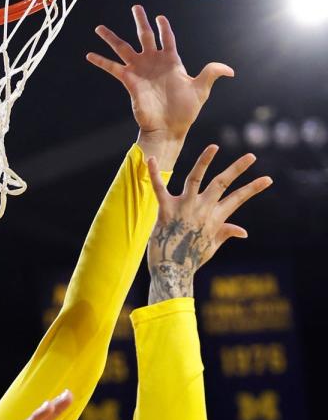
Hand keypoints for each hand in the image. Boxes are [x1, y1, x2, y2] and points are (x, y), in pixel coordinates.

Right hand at [87, 5, 232, 147]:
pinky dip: (101, 61)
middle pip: (145, 36)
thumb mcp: (201, 89)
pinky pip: (112, 68)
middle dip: (141, 21)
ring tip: (99, 27)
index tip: (160, 17)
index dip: (164, 27)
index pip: (167, 39)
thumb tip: (230, 70)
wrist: (169, 128)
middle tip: (136, 7)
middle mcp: (153, 63)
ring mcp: (140, 71)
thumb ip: (212, 73)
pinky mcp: (129, 81)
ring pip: (123, 48)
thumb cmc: (186, 111)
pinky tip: (89, 55)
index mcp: (171, 62)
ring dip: (111, 37)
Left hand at [145, 145, 272, 303]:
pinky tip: (150, 159)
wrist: (171, 272)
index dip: (253, 188)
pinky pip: (159, 189)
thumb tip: (244, 232)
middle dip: (237, 169)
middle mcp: (202, 210)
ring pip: (195, 179)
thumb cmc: (190, 260)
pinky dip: (154, 174)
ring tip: (214, 147)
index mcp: (214, 218)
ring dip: (204, 162)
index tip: (268, 179)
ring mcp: (184, 208)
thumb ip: (226, 233)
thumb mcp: (211, 246)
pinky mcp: (166, 211)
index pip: (238, 199)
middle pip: (222, 184)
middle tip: (252, 156)